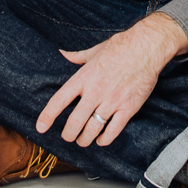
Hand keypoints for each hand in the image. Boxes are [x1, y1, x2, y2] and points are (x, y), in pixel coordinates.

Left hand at [36, 12, 187, 147]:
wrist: (147, 47)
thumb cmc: (121, 46)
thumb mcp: (95, 50)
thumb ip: (77, 56)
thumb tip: (63, 53)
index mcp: (84, 77)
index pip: (60, 100)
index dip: (48, 116)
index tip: (40, 127)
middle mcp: (95, 91)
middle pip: (75, 122)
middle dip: (68, 134)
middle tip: (67, 137)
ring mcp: (111, 101)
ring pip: (92, 130)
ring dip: (84, 139)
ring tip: (82, 141)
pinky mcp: (127, 108)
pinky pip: (112, 131)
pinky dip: (104, 139)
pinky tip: (101, 140)